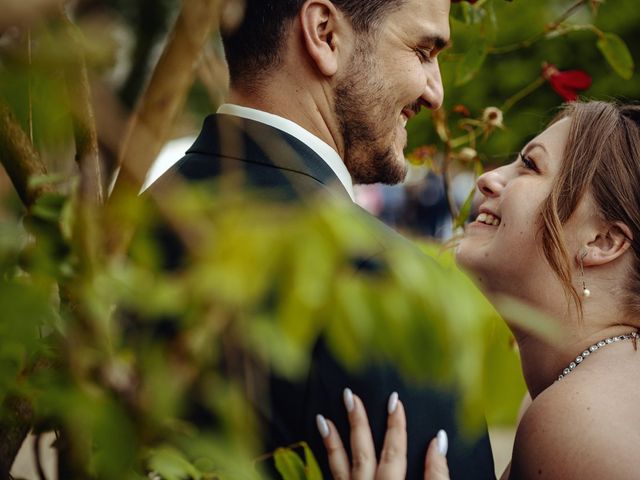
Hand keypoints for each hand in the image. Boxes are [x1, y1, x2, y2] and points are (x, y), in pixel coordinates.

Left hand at [316, 388, 450, 479]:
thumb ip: (437, 474)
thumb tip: (438, 441)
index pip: (394, 451)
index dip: (396, 425)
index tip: (395, 400)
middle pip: (363, 452)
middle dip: (357, 422)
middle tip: (350, 395)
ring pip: (341, 467)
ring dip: (332, 442)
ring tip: (323, 419)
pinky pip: (333, 478)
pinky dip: (328, 462)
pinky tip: (322, 449)